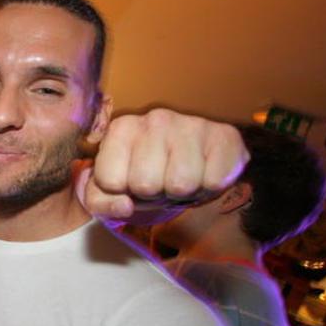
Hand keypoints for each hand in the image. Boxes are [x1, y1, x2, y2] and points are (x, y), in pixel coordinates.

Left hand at [78, 108, 248, 220]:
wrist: (190, 164)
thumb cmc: (142, 175)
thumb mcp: (108, 191)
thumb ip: (101, 203)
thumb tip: (125, 206)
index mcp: (121, 129)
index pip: (111, 181)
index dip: (122, 192)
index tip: (130, 182)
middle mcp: (155, 119)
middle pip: (146, 184)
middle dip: (153, 193)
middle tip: (160, 181)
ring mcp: (190, 124)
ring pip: (181, 185)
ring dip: (182, 192)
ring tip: (180, 177)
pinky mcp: (224, 135)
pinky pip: (214, 182)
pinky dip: (209, 187)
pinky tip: (204, 172)